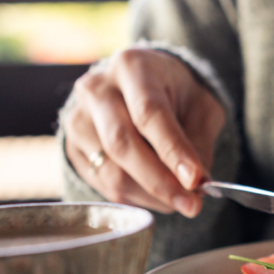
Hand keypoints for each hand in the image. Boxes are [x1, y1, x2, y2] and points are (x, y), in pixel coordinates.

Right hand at [63, 47, 225, 216]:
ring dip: (152, 196)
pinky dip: (136, 197)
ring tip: (181, 200)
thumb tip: (197, 184)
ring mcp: (78, 118)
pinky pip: (103, 184)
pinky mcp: (71, 146)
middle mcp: (97, 89)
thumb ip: (199, 141)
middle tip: (193, 206)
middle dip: (162, 182)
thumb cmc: (177, 94)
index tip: (196, 181)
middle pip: (123, 144)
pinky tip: (158, 194)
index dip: (173, 151)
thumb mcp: (201, 106)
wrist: (143, 86)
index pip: (150, 114)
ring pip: (111, 171)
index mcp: (133, 67)